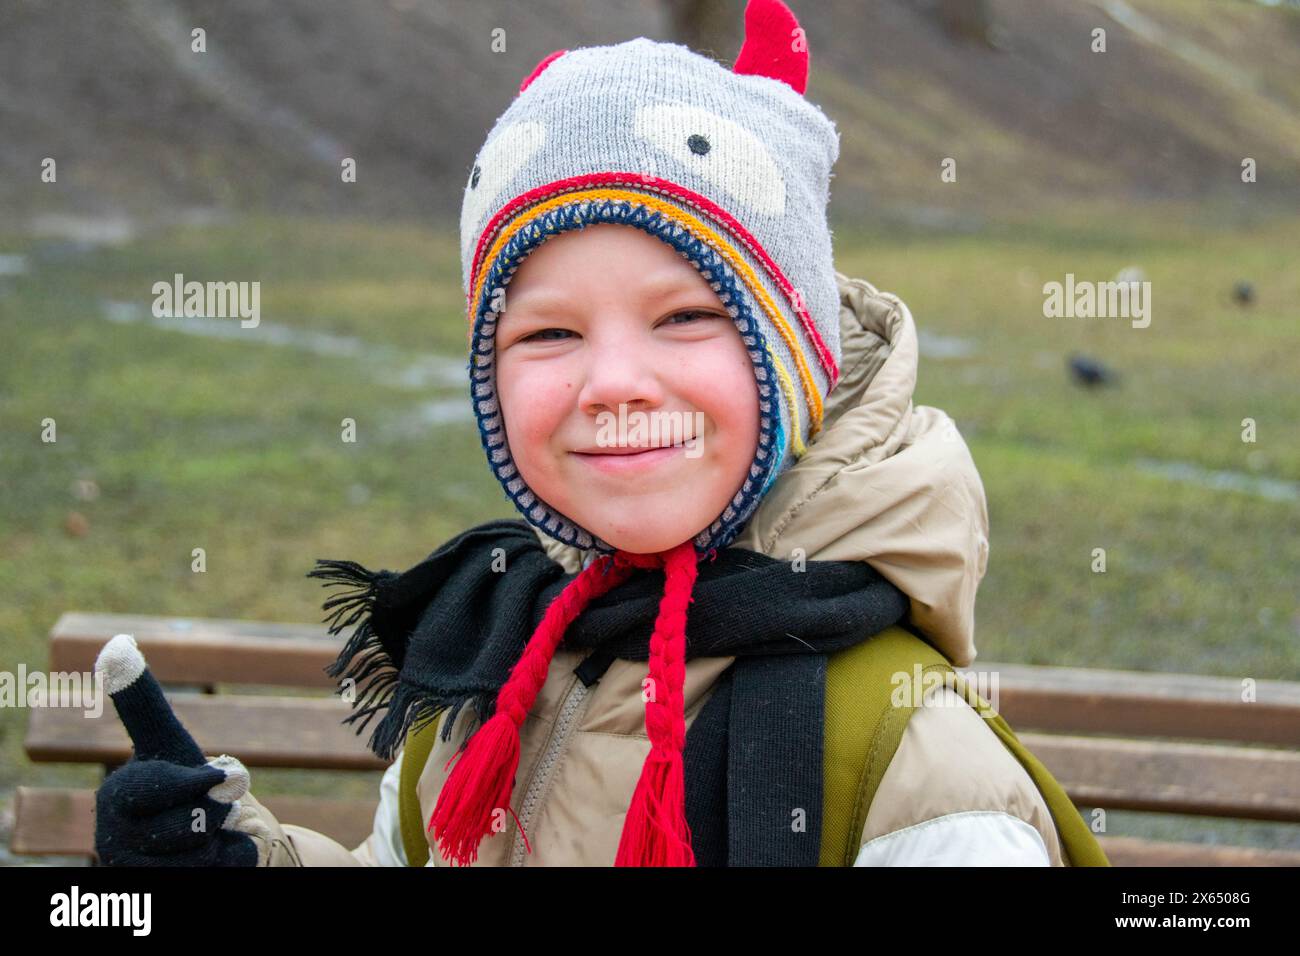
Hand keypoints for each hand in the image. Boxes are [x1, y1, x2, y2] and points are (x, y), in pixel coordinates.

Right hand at [93, 634, 266, 865]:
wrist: (201, 846)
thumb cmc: (182, 786)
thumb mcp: (168, 742)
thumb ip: (141, 702)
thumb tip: (115, 643)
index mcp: (117, 796)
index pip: (159, 786)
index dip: (194, 782)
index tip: (215, 776)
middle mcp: (115, 840)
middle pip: (195, 814)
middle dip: (216, 804)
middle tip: (212, 802)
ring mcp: (138, 872)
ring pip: (206, 844)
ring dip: (220, 832)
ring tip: (203, 832)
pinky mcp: (160, 889)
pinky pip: (219, 868)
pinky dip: (229, 857)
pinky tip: (211, 857)